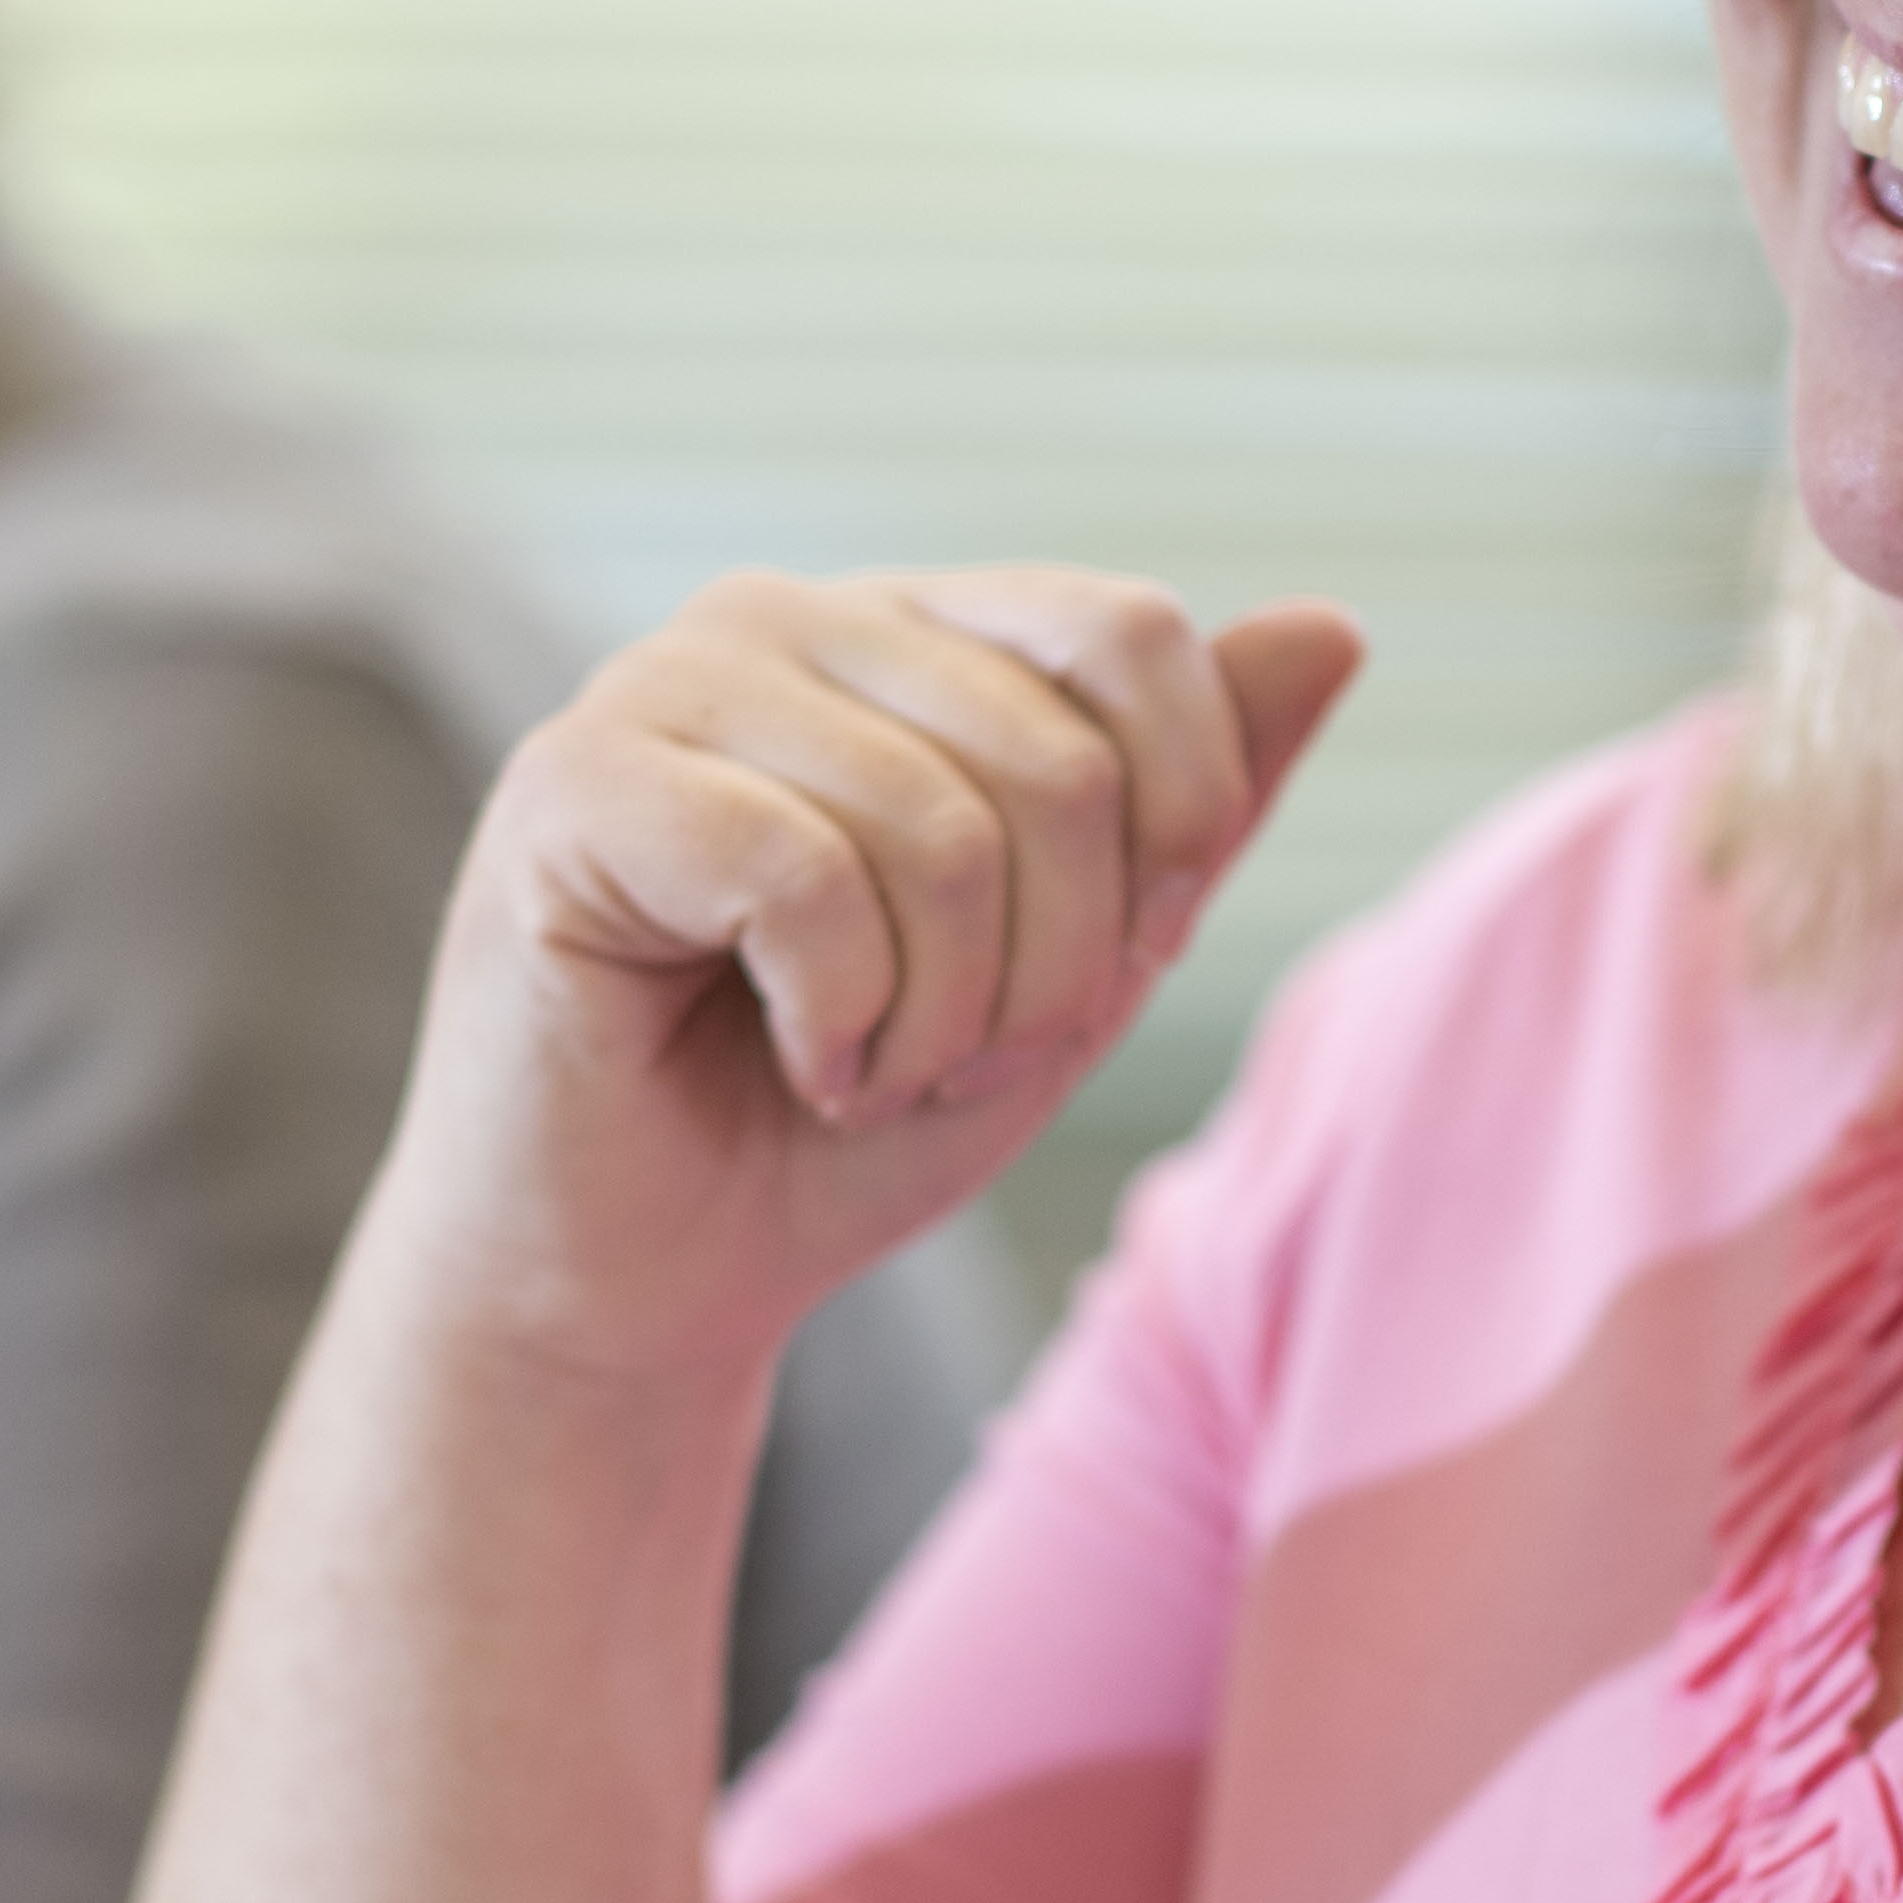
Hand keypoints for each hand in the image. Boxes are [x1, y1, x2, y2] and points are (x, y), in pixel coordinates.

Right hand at [379, 568, 1359, 1386]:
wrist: (648, 1284)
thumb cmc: (849, 1123)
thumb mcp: (1080, 970)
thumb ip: (1198, 803)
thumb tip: (1330, 626)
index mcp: (910, 631)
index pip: (1129, 634)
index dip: (1175, 827)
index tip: (1105, 969)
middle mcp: (784, 617)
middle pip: (1058, 758)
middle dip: (1053, 971)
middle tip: (951, 1058)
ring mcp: (662, 686)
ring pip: (941, 831)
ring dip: (940, 1021)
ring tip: (862, 1069)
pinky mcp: (572, 785)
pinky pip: (802, 881)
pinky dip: (837, 1023)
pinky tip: (790, 1059)